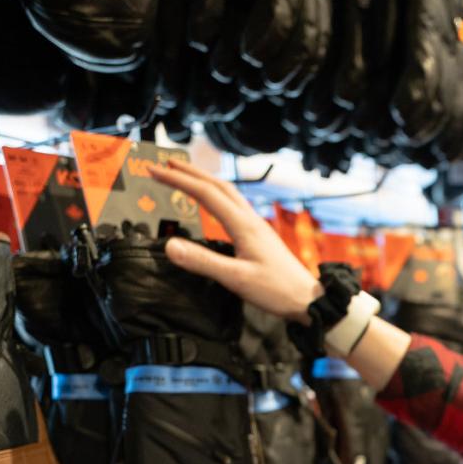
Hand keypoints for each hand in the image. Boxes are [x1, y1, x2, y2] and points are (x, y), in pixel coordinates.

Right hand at [148, 158, 320, 320]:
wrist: (308, 299)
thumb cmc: (277, 291)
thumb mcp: (236, 279)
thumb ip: (202, 262)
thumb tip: (169, 246)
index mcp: (244, 225)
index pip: (205, 193)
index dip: (177, 180)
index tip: (154, 171)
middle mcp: (250, 220)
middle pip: (218, 185)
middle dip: (189, 172)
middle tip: (165, 164)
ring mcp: (256, 226)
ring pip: (228, 193)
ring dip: (204, 180)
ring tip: (184, 176)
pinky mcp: (259, 235)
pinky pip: (234, 205)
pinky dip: (216, 196)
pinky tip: (212, 204)